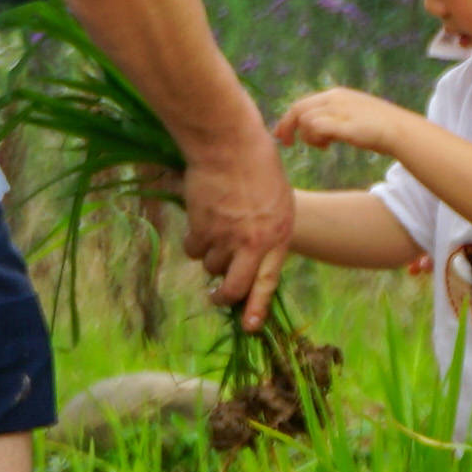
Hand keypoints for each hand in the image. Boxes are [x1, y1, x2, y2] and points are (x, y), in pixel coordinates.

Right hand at [173, 120, 292, 327]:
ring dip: (209, 258)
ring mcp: (227, 237)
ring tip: (215, 232)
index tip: (250, 327)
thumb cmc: (256, 166)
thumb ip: (268, 231)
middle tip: (216, 297)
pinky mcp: (202, 227)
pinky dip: (193, 242)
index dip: (258, 306)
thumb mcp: (277, 201)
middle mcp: (254, 242)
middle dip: (224, 297)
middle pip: (235, 287)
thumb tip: (252, 257)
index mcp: (279, 235)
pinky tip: (200, 222)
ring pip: (211, 267)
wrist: (229, 144)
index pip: (269, 280)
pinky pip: (192, 249)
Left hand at [275, 87, 411, 154]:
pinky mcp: (342, 122)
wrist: (400, 131)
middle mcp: (334, 98)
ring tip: (323, 146)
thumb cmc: (381, 129)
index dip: (289, 119)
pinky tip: (327, 146)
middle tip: (285, 143)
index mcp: (337, 94)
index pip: (303, 103)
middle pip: (297, 108)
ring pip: (304, 118)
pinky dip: (314, 138)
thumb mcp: (355, 117)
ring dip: (307, 136)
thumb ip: (337, 119)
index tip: (283, 134)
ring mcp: (338, 109)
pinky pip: (314, 126)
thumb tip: (322, 130)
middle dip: (286, 127)